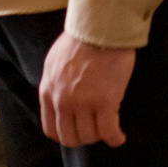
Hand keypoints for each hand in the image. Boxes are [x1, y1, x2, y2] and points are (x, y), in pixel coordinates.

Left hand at [41, 32, 135, 146]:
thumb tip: (59, 97)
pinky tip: (119, 137)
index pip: (50, 128)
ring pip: (90, 136)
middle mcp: (62, 101)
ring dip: (100, 136)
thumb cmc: (81, 39)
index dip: (65, 135)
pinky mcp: (105, 101)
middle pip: (70, 137)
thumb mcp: (55, 62)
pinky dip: (115, 138)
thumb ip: (54, 84)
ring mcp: (83, 103)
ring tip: (108, 130)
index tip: (77, 132)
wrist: (100, 27)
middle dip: (83, 139)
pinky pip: (109, 131)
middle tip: (95, 132)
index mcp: (48, 91)